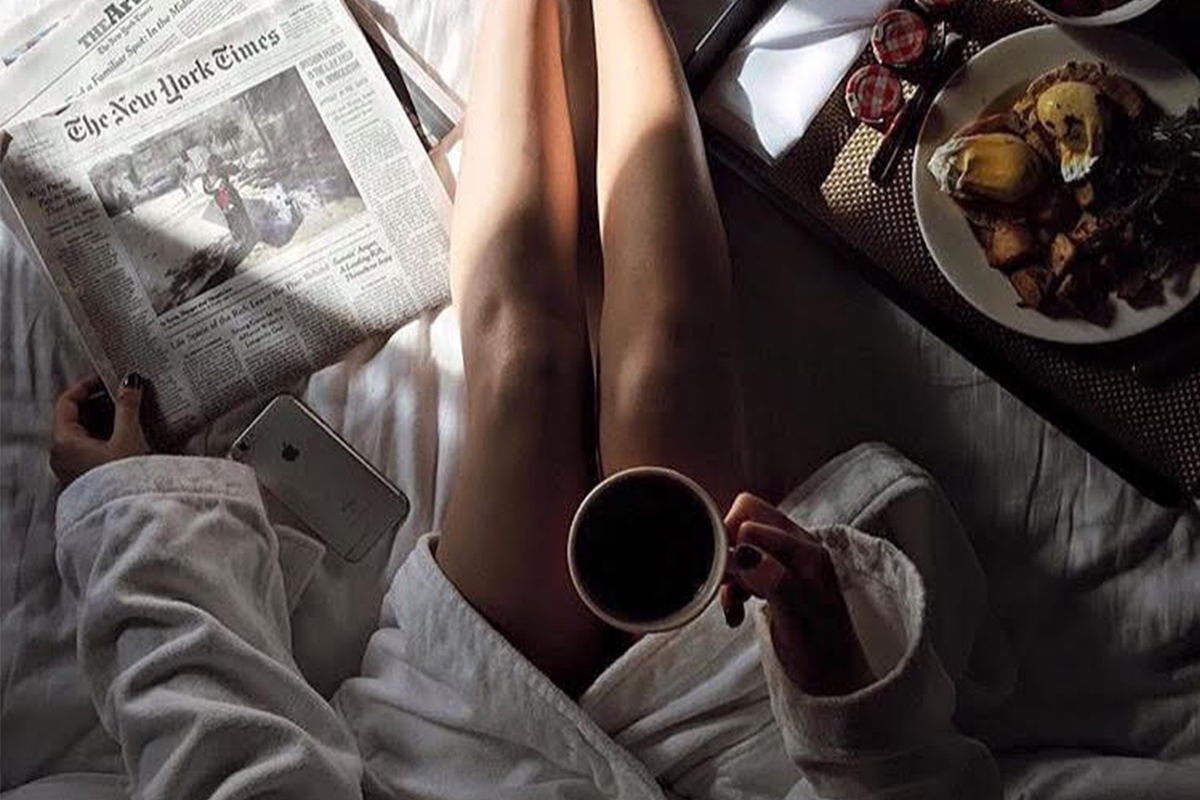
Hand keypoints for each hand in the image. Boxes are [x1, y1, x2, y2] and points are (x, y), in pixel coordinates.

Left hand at [51, 373, 149, 485]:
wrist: (129, 516)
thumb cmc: (122, 479)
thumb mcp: (127, 437)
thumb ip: (127, 406)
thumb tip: (128, 381)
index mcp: (64, 440)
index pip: (67, 401)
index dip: (87, 386)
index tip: (108, 378)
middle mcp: (62, 453)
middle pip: (77, 417)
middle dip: (102, 403)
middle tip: (126, 394)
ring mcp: (73, 466)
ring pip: (87, 432)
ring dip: (108, 419)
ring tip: (133, 413)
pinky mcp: (87, 475)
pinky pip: (94, 447)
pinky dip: (109, 435)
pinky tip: (131, 434)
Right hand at [721, 493, 872, 695]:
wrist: (835, 687)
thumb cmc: (821, 656)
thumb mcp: (795, 619)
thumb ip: (773, 579)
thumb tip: (743, 550)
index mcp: (805, 551)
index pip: (751, 516)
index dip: (729, 541)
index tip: (723, 573)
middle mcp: (799, 549)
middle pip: (746, 520)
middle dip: (727, 550)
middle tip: (725, 583)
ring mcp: (789, 564)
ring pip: (743, 545)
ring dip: (730, 572)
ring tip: (734, 605)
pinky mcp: (780, 582)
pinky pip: (747, 568)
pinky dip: (735, 588)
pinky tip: (736, 614)